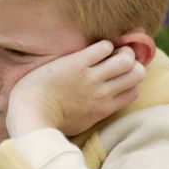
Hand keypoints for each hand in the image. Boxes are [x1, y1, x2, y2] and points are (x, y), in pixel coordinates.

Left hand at [6, 40, 145, 137]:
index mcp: (105, 108)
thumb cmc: (49, 121)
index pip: (134, 91)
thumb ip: (94, 113)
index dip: (129, 80)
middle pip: (137, 73)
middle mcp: (103, 93)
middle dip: (131, 63)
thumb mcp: (80, 123)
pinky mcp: (77, 63)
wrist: (30, 114)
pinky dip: (102, 45)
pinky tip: (92, 49)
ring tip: (108, 51)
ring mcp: (91, 78)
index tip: (118, 75)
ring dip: (120, 50)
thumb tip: (101, 104)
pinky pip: (102, 47)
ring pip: (126, 59)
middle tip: (117, 59)